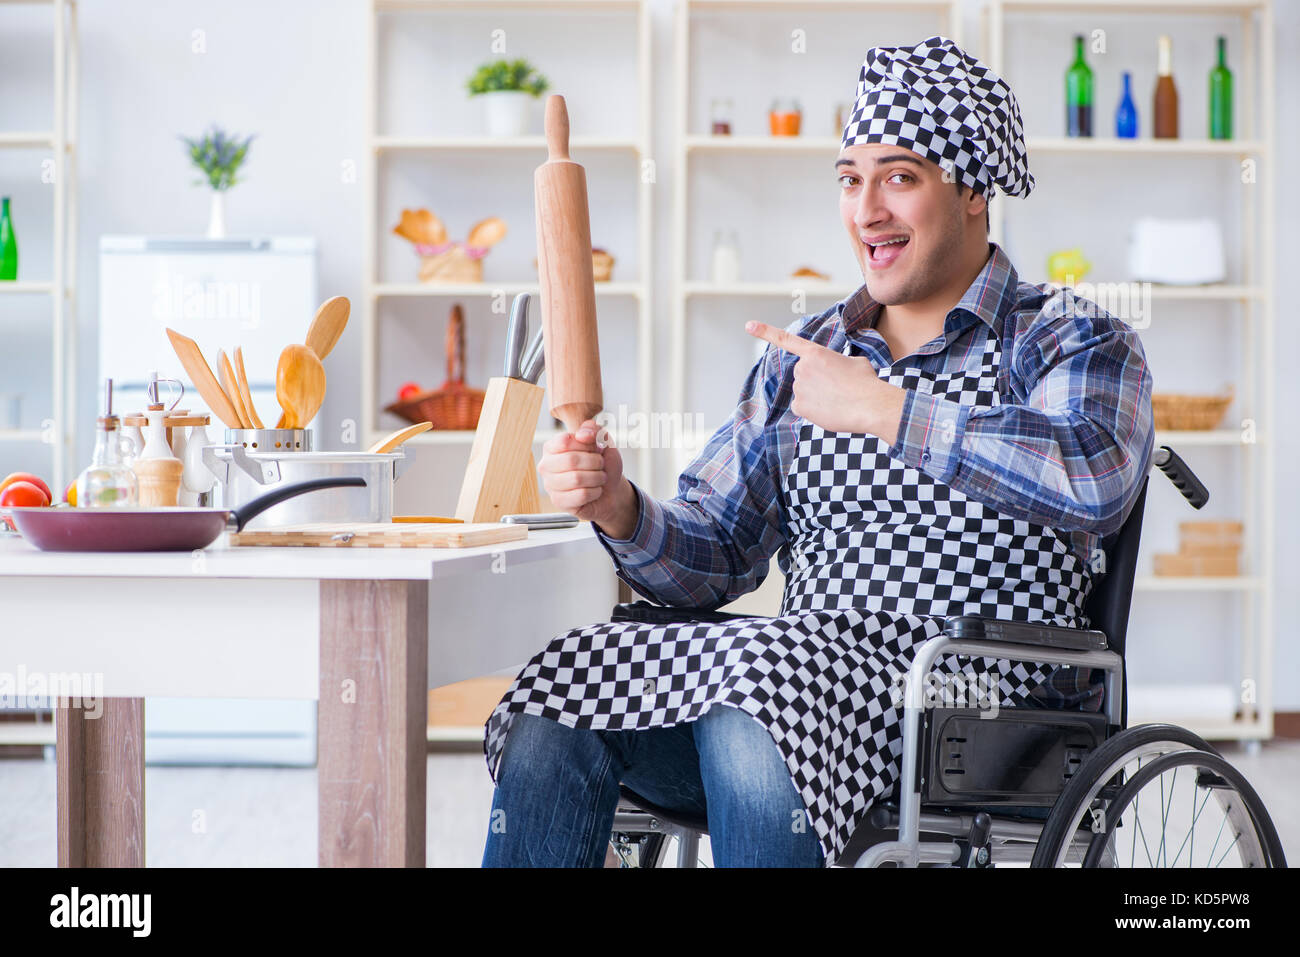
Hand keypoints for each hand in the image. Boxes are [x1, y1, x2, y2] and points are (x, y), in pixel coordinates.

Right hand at [538, 418, 637, 535]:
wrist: (611, 490)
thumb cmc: (602, 465)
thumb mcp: (603, 442)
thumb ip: (594, 430)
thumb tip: (582, 434)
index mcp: (552, 447)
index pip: (566, 441)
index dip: (587, 445)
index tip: (596, 449)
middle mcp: (546, 465)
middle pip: (571, 460)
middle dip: (595, 462)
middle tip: (601, 465)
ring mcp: (550, 485)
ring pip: (576, 479)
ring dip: (597, 478)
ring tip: (599, 478)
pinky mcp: (558, 501)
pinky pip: (581, 495)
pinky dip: (595, 492)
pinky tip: (595, 491)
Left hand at [745, 320, 905, 443]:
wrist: (869, 405)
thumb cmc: (866, 382)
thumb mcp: (853, 361)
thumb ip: (834, 363)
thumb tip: (832, 373)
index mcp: (815, 353)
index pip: (786, 340)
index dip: (765, 332)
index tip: (748, 325)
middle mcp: (802, 368)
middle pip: (803, 374)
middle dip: (816, 380)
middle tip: (838, 387)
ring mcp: (798, 387)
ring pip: (804, 392)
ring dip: (818, 395)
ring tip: (838, 398)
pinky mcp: (798, 406)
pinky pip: (803, 407)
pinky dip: (815, 410)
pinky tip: (830, 409)